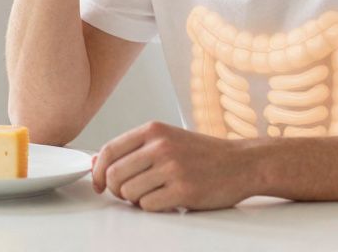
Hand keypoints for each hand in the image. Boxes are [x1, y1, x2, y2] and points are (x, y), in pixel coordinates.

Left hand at [92, 121, 256, 211]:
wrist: (242, 163)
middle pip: (114, 175)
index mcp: (153, 130)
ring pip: (129, 193)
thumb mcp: (166, 139)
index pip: (109, 150)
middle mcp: (160, 146)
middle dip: (116, 190)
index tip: (98, 184)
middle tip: (128, 193)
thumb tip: (95, 161)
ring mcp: (172, 168)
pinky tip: (166, 200)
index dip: (97, 171)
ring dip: (135, 200)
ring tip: (153, 194)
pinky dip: (152, 207)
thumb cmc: (202, 154)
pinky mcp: (184, 191)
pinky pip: (148, 206)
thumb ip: (133, 149)